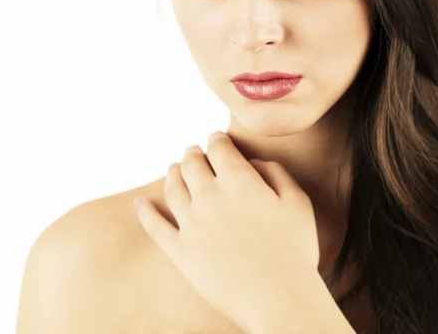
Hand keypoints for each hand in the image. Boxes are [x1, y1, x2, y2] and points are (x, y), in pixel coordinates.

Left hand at [133, 131, 320, 333]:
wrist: (279, 298)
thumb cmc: (295, 251)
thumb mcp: (297, 202)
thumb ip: (276, 173)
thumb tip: (254, 163)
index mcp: (238, 179)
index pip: (219, 147)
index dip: (217, 139)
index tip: (217, 139)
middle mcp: (210, 195)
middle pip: (192, 163)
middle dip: (193, 153)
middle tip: (193, 151)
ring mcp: (191, 222)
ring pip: (173, 187)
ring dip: (172, 173)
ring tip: (173, 168)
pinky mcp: (179, 250)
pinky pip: (154, 225)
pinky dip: (144, 211)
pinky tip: (140, 203)